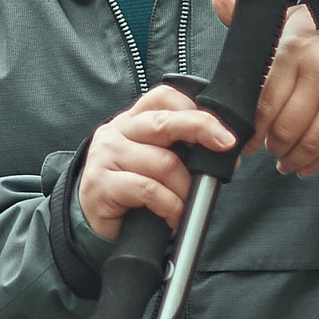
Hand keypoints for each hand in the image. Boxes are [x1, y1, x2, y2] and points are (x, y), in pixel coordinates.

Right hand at [75, 82, 237, 241]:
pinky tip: (173, 217)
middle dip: (202, 129)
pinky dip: (171, 207)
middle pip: (164, 123)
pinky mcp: (101, 183)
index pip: (163, 97)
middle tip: (227, 145)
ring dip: (185, 189)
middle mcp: (117, 131)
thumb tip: (223, 147)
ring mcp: (106, 155)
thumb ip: (179, 148)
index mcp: (133, 120)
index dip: (194, 108)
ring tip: (186, 206)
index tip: (222, 129)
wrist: (92, 220)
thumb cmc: (131, 190)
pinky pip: (150, 190)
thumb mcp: (154, 161)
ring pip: (164, 164)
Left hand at [211, 0, 318, 178]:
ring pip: (314, 141)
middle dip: (274, 147)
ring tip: (286, 162)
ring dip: (296, 159)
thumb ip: (246, 16)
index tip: (246, 143)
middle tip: (268, 151)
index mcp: (294, 51)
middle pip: (288, 128)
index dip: (252, 131)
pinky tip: (309, 164)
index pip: (265, 104)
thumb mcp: (282, 18)